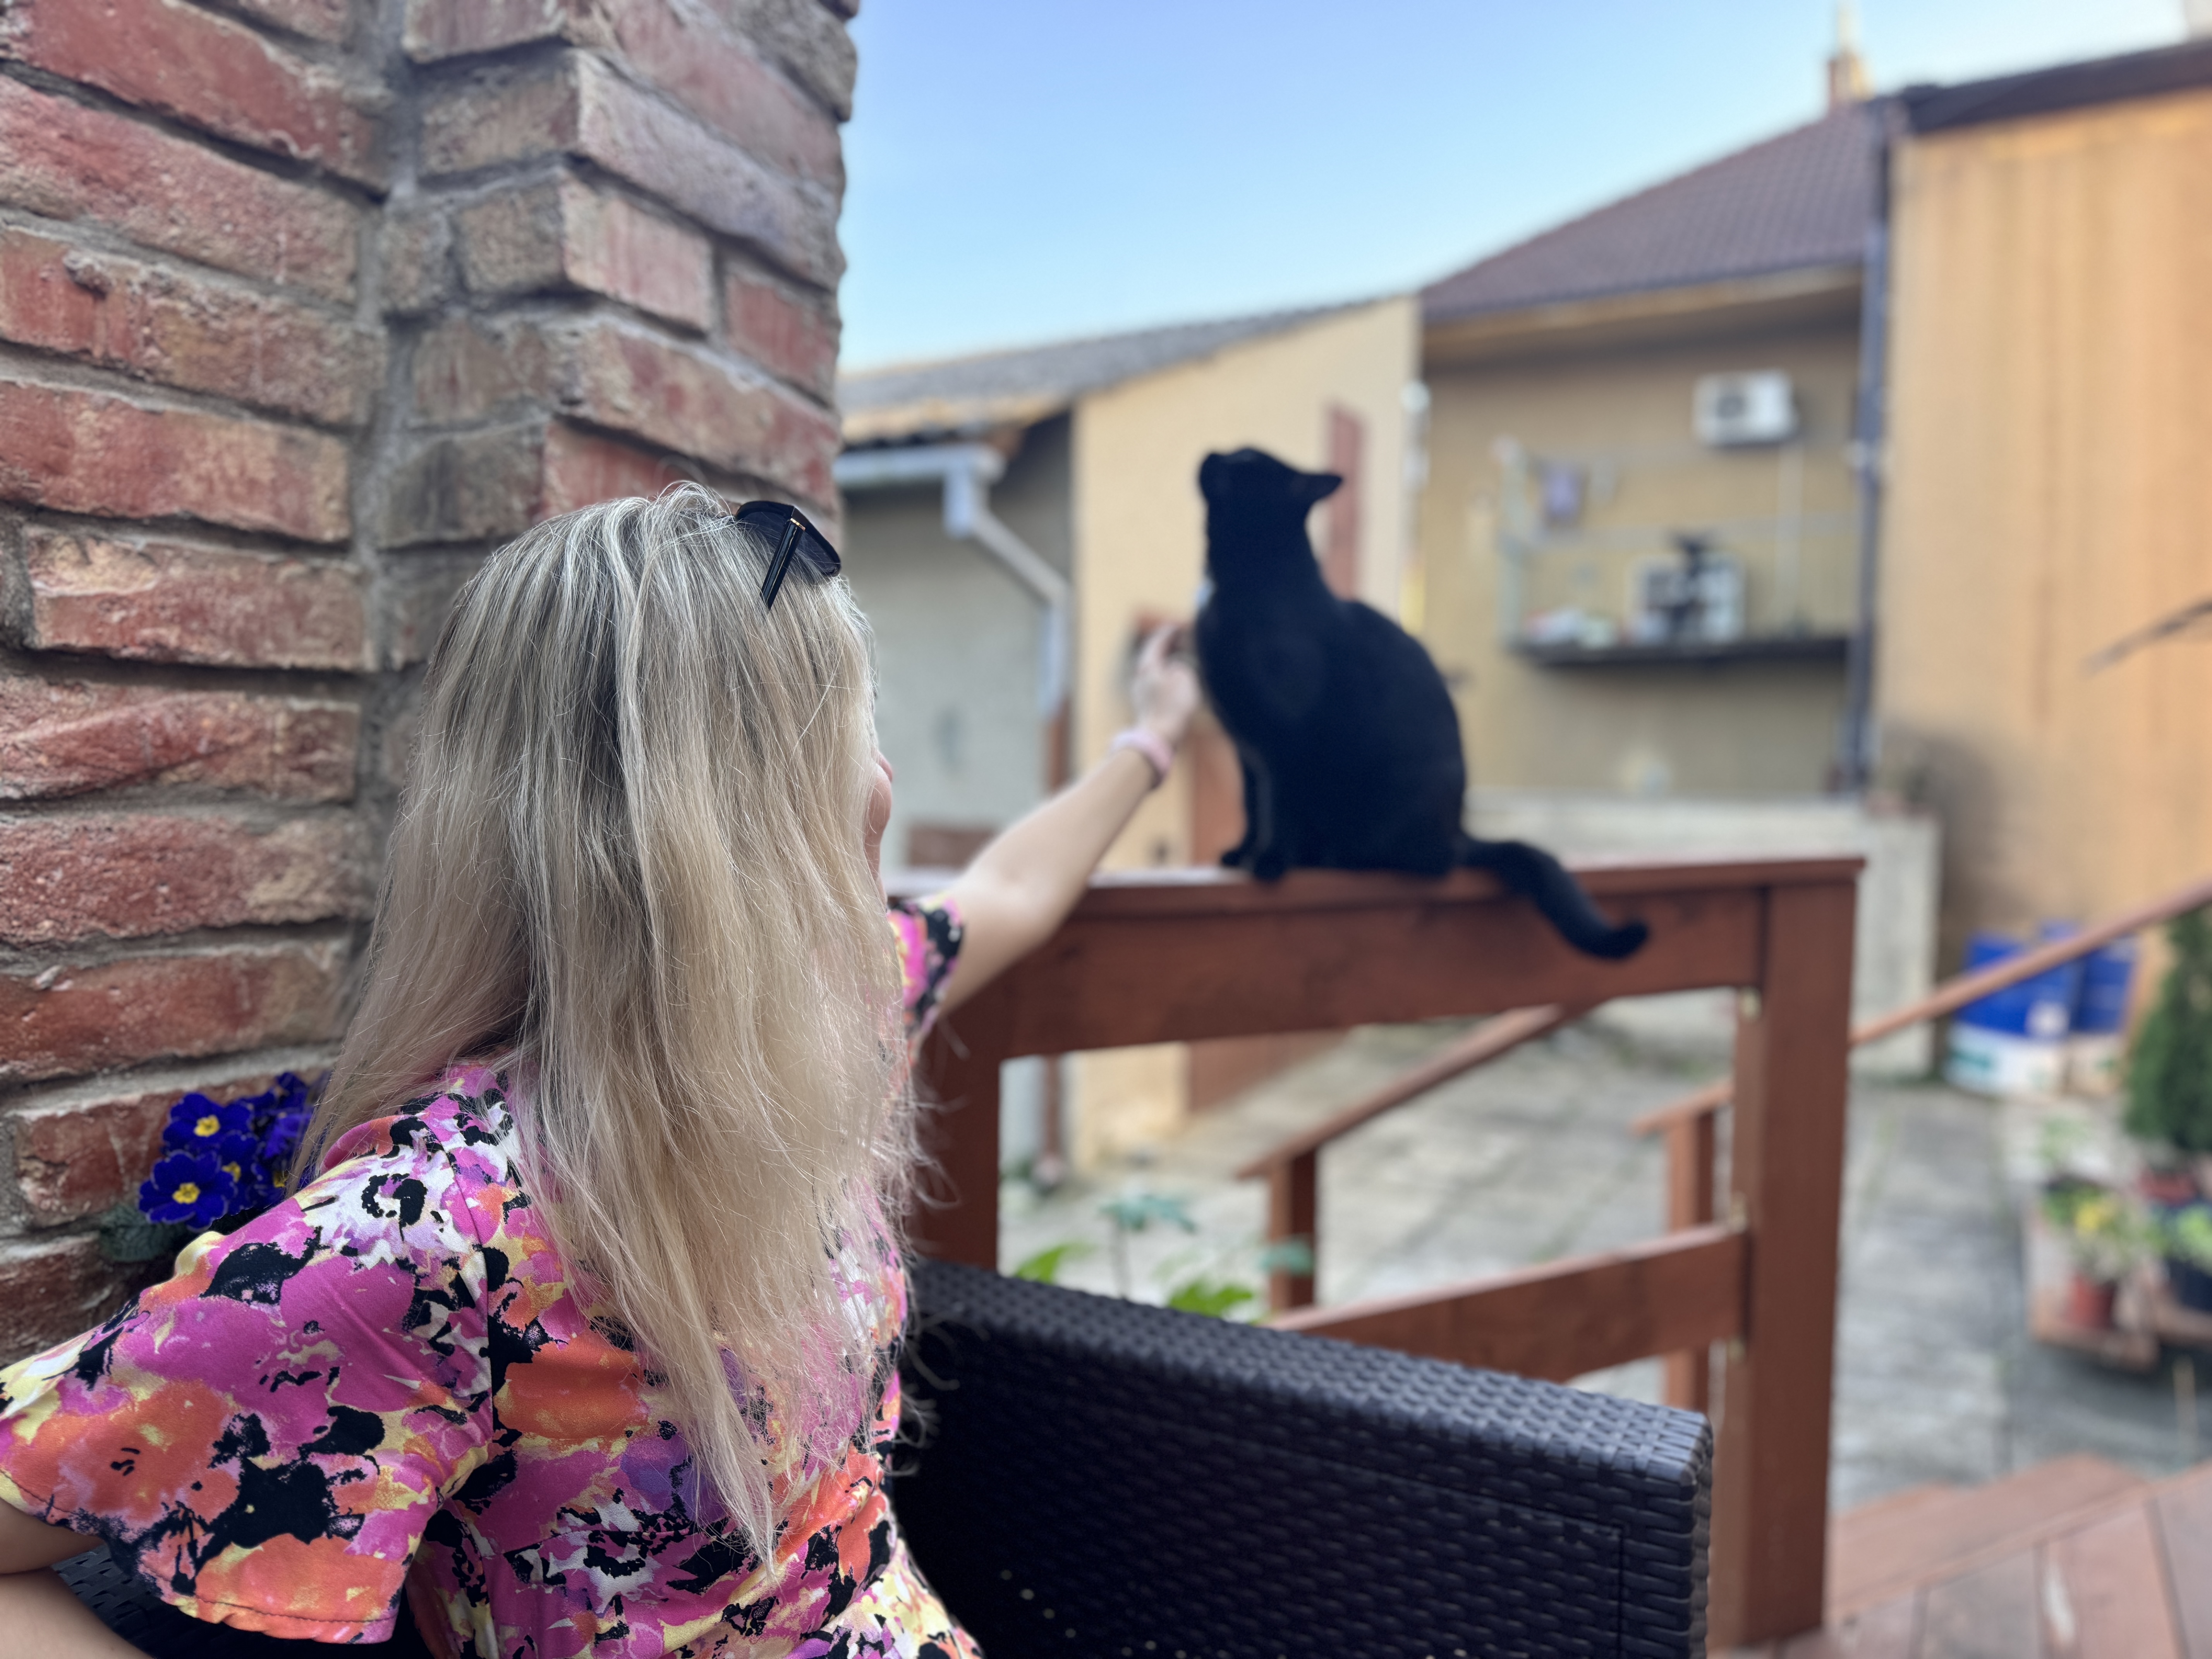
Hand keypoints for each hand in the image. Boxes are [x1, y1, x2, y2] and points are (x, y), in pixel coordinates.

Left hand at [1130, 624, 1199, 748]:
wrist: (1160, 737)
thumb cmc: (1173, 707)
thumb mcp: (1184, 679)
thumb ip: (1181, 666)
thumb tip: (1176, 667)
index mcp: (1148, 666)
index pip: (1156, 642)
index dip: (1167, 633)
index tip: (1176, 626)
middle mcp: (1140, 676)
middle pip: (1152, 655)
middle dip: (1165, 646)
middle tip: (1177, 639)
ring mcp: (1141, 691)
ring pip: (1154, 670)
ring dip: (1166, 662)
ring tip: (1178, 658)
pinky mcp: (1146, 704)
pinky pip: (1156, 683)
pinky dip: (1166, 676)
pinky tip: (1174, 681)